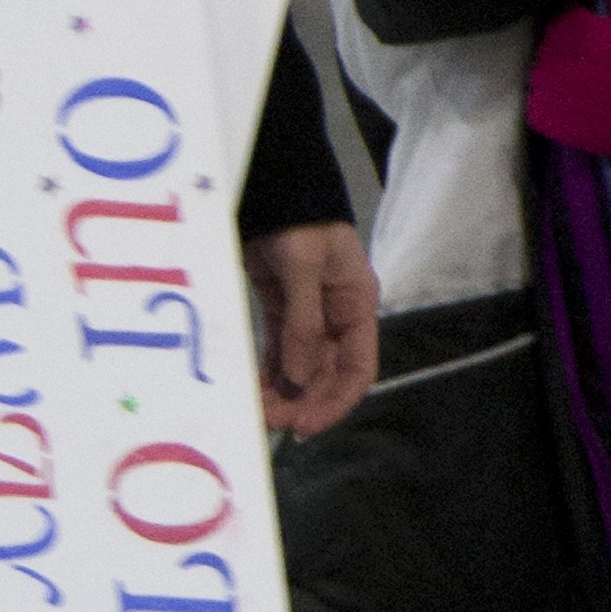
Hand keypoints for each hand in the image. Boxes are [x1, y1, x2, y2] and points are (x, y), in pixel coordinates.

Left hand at [245, 217, 378, 436]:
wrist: (270, 186)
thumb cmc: (298, 219)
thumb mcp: (304, 267)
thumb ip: (303, 324)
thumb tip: (298, 380)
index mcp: (357, 306)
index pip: (358, 369)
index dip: (336, 402)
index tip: (306, 425)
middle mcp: (337, 317)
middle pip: (325, 375)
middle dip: (302, 401)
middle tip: (271, 423)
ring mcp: (308, 314)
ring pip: (300, 368)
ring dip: (282, 393)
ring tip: (258, 414)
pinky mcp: (279, 308)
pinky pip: (278, 351)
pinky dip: (268, 374)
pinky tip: (253, 392)